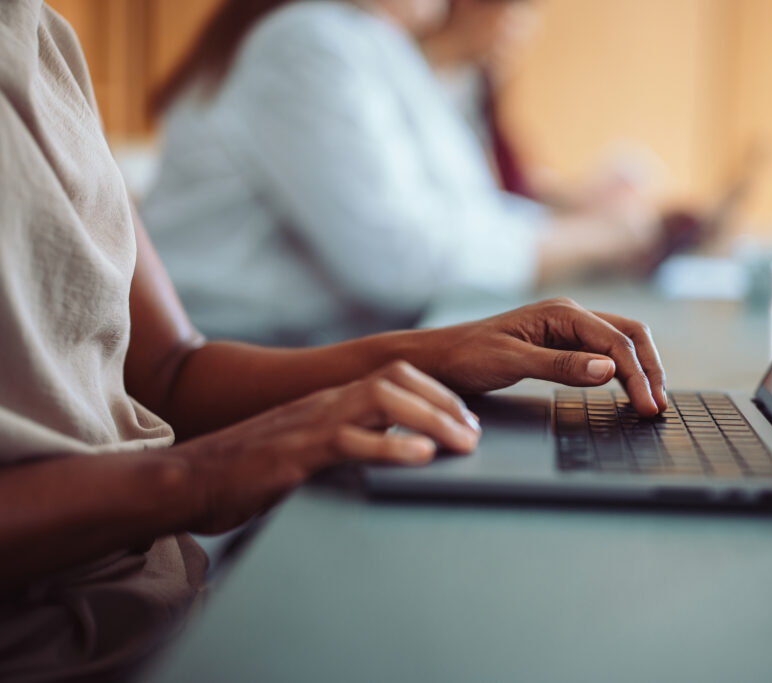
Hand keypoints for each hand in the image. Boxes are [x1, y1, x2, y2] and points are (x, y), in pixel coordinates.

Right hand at [173, 361, 479, 533]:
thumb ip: (340, 443)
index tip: (466, 419)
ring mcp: (311, 423)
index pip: (394, 379)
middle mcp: (325, 403)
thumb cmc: (244, 470)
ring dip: (431, 418)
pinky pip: (350, 440)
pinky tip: (421, 456)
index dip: (437, 395)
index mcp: (329, 402)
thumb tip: (381, 453)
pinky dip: (391, 446)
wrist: (187, 480)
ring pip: (382, 400)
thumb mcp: (304, 450)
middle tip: (476, 431)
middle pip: (397, 379)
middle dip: (445, 401)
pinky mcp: (297, 452)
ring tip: (463, 442)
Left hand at [417, 298, 668, 416]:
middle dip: (649, 368)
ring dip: (639, 369)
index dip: (638, 375)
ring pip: (619, 342)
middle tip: (658, 406)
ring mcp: (566, 328)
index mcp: (561, 312)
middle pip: (628, 334)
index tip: (648, 407)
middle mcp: (569, 314)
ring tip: (651, 401)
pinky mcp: (561, 344)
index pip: (615, 342)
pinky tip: (627, 390)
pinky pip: (602, 353)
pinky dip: (621, 371)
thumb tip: (608, 370)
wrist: (436, 358)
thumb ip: (561, 366)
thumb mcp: (511, 362)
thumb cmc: (466, 356)